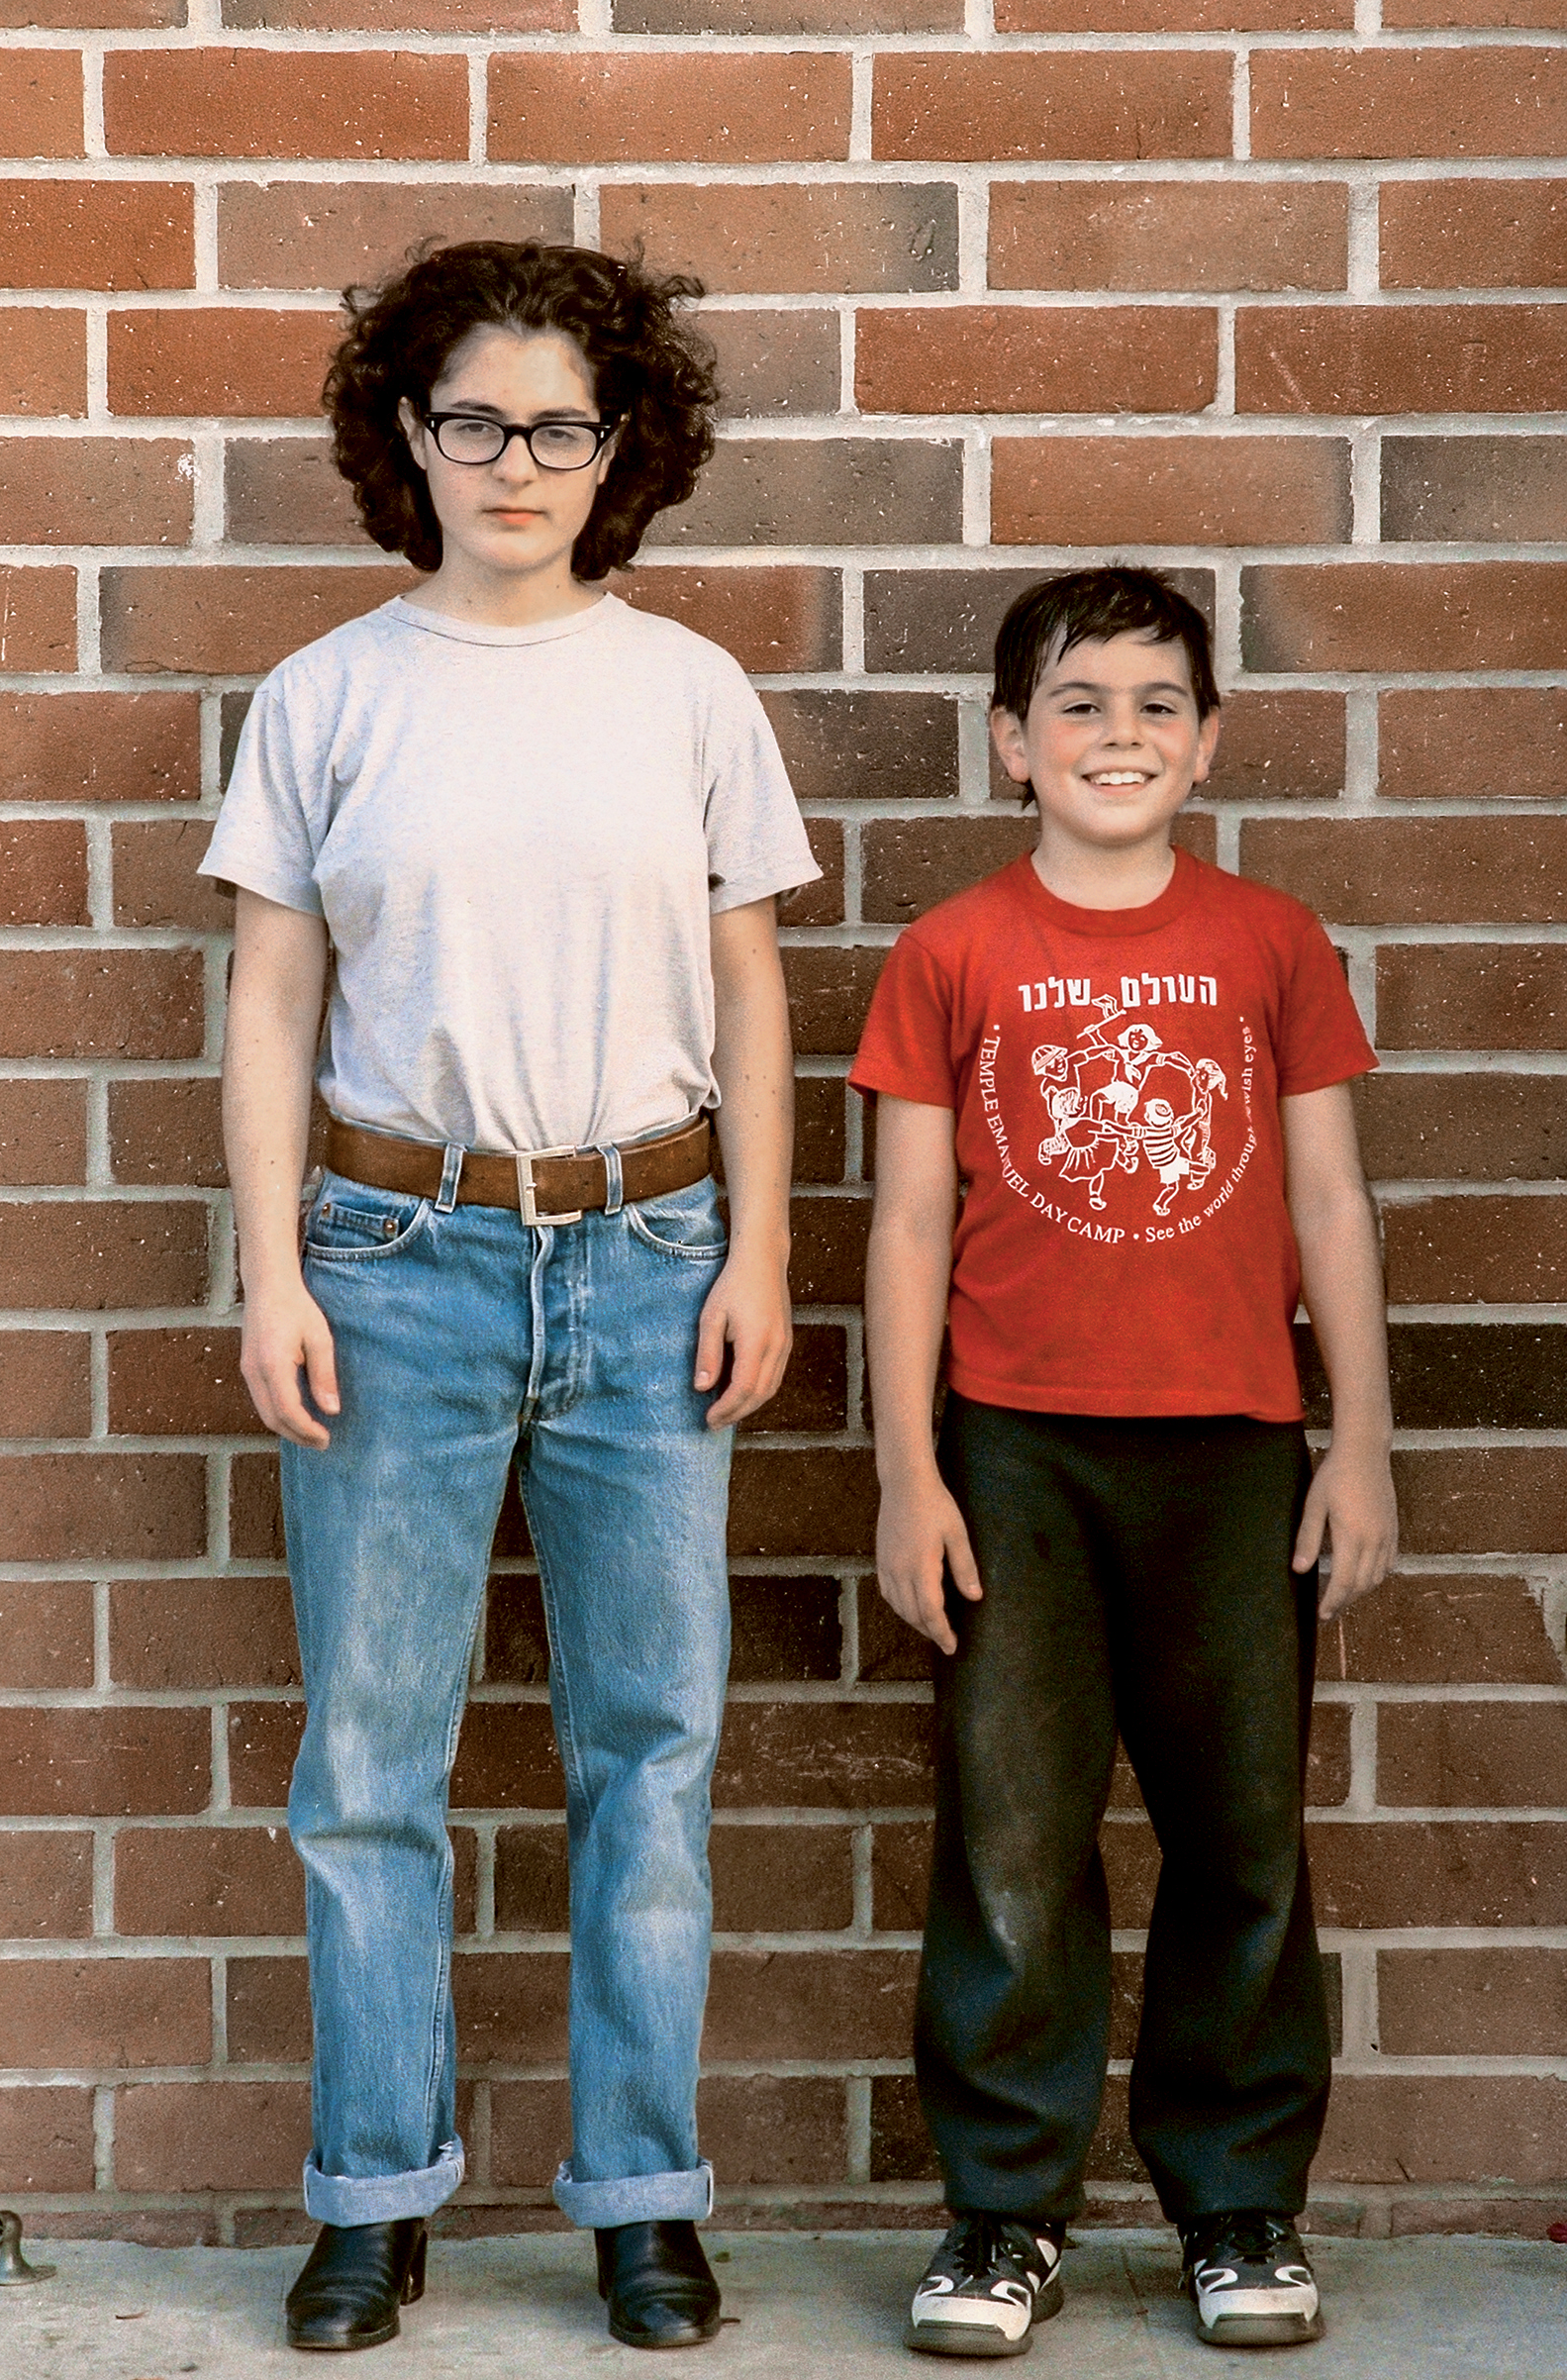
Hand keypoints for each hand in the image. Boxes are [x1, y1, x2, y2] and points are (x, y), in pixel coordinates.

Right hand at [240, 1276, 339, 1449]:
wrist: (267, 1285)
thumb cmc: (297, 1307)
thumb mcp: (320, 1338)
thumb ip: (324, 1375)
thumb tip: (331, 1410)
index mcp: (273, 1363)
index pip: (287, 1410)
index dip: (306, 1430)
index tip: (326, 1439)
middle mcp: (254, 1371)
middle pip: (272, 1418)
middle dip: (297, 1436)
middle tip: (322, 1443)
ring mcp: (247, 1370)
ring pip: (264, 1412)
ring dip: (287, 1428)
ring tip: (312, 1434)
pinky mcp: (248, 1368)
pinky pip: (261, 1401)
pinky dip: (278, 1415)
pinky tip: (297, 1416)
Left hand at [695, 1245, 791, 1428]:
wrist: (763, 1260)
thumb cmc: (733, 1285)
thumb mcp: (711, 1317)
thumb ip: (707, 1353)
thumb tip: (702, 1387)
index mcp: (756, 1340)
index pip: (744, 1388)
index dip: (727, 1408)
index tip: (709, 1418)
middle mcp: (777, 1346)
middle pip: (760, 1394)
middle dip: (737, 1413)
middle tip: (714, 1423)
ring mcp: (786, 1345)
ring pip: (771, 1388)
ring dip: (749, 1405)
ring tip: (726, 1413)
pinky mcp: (787, 1342)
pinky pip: (776, 1376)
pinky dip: (759, 1391)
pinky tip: (742, 1392)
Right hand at [877, 1469, 982, 1655]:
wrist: (904, 1483)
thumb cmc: (935, 1505)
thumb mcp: (957, 1534)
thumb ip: (965, 1568)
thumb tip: (975, 1597)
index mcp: (921, 1567)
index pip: (930, 1611)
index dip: (941, 1632)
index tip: (952, 1647)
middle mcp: (900, 1570)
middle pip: (912, 1614)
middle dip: (929, 1632)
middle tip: (946, 1642)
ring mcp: (887, 1565)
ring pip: (898, 1606)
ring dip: (914, 1622)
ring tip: (931, 1629)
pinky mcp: (881, 1559)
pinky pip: (887, 1593)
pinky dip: (899, 1608)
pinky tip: (909, 1608)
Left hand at [1292, 1437, 1397, 1618]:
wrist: (1365, 1452)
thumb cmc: (1334, 1476)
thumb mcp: (1314, 1505)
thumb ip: (1307, 1538)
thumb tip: (1299, 1570)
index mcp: (1352, 1536)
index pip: (1343, 1582)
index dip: (1332, 1602)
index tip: (1322, 1615)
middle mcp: (1374, 1541)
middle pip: (1361, 1585)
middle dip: (1345, 1602)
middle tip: (1329, 1612)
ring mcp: (1387, 1536)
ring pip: (1377, 1577)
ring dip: (1360, 1592)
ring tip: (1342, 1597)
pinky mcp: (1394, 1529)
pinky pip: (1389, 1563)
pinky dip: (1376, 1577)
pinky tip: (1364, 1577)